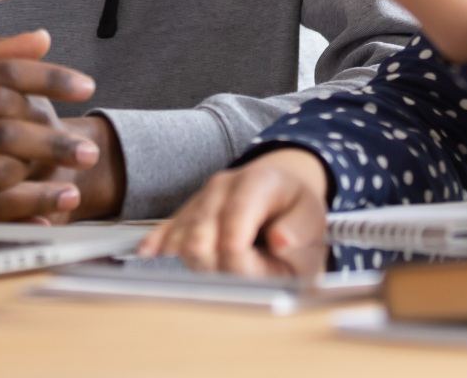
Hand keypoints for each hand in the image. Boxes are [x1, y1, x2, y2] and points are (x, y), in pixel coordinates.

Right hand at [0, 30, 101, 221]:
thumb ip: (5, 56)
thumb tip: (41, 39)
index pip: (5, 75)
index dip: (49, 79)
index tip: (87, 88)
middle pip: (4, 129)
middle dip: (51, 142)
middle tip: (90, 153)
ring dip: (42, 185)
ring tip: (75, 192)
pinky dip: (22, 211)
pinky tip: (46, 219)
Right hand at [138, 147, 330, 266]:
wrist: (280, 187)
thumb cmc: (294, 210)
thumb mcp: (312, 220)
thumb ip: (297, 234)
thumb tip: (280, 241)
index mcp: (258, 182)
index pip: (235, 229)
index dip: (238, 263)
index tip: (249, 280)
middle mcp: (222, 186)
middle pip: (198, 240)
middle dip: (214, 271)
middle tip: (236, 284)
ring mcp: (198, 198)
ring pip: (177, 242)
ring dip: (192, 269)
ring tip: (219, 276)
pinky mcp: (183, 212)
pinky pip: (161, 235)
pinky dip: (156, 253)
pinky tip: (154, 265)